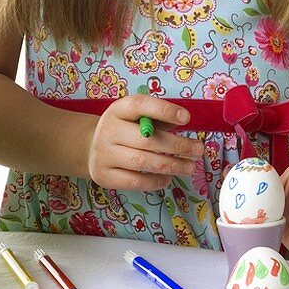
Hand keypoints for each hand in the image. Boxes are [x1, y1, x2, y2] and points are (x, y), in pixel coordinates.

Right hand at [87, 95, 204, 192]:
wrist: (91, 147)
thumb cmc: (123, 130)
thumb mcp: (135, 117)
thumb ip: (157, 119)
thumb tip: (183, 123)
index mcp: (118, 110)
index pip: (140, 105)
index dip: (164, 111)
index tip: (186, 119)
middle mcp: (108, 130)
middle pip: (146, 139)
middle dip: (178, 146)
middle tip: (198, 150)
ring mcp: (104, 155)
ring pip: (143, 162)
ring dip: (172, 165)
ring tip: (189, 167)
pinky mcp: (104, 176)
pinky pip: (135, 182)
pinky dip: (156, 181)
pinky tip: (168, 177)